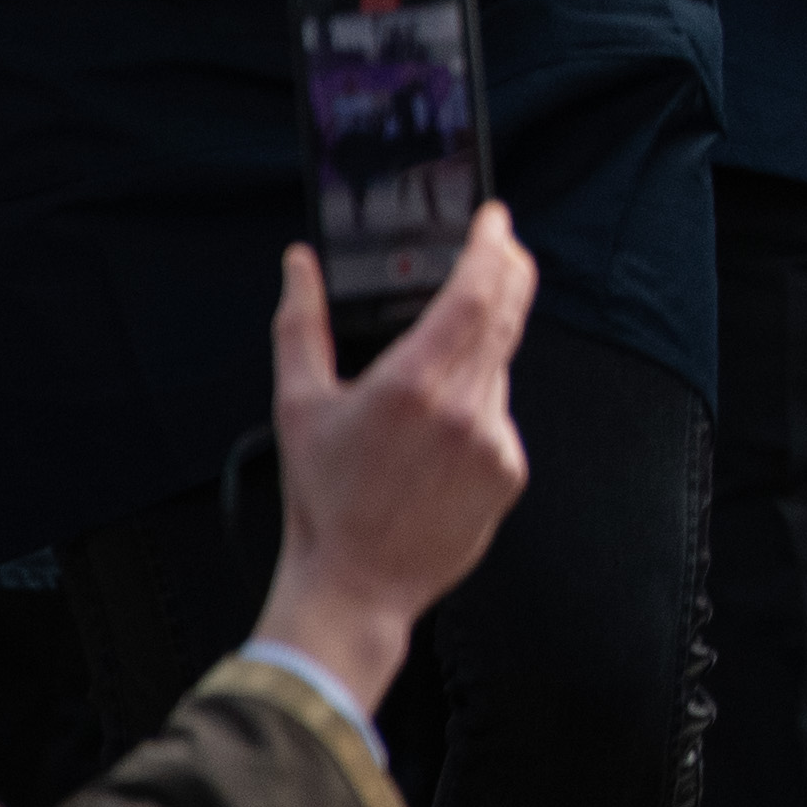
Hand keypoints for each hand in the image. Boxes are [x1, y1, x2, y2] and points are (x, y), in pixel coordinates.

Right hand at [247, 209, 538, 714]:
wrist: (355, 585)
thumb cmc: (322, 500)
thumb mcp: (297, 406)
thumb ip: (300, 324)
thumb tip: (299, 265)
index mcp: (411, 383)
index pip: (476, 292)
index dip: (494, 247)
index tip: (495, 220)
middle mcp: (463, 407)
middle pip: (506, 315)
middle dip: (506, 272)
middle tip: (497, 247)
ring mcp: (493, 440)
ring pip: (501, 365)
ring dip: (480, 347)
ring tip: (430, 372)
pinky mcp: (509, 470)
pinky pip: (500, 414)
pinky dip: (477, 403)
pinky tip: (436, 432)